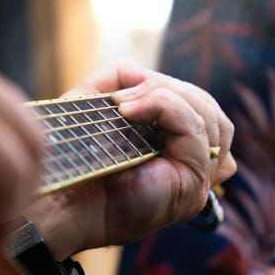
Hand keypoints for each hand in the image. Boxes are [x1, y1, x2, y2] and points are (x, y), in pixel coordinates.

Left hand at [29, 59, 235, 258]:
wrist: (65, 203)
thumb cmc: (78, 162)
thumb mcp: (97, 106)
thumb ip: (118, 79)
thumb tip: (142, 71)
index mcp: (182, 156)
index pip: (202, 109)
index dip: (169, 90)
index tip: (123, 96)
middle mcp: (198, 170)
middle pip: (208, 108)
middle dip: (166, 89)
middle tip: (121, 98)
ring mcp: (200, 178)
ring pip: (206, 114)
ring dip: (162, 95)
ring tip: (123, 105)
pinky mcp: (194, 181)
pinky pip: (194, 127)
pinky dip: (164, 107)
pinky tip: (129, 111)